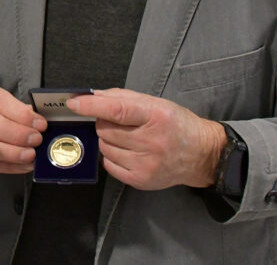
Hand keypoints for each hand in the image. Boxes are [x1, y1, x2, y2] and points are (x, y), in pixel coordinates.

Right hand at [0, 84, 46, 176]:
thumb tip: (41, 124)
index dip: (21, 115)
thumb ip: (23, 112)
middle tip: (36, 140)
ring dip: (12, 153)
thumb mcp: (9, 105)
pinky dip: (9, 167)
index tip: (40, 124)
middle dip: (17, 134)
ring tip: (31, 155)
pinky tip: (24, 165)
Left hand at [67, 88, 225, 190]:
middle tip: (121, 123)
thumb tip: (93, 96)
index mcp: (156, 116)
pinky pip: (109, 165)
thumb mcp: (156, 103)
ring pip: (104, 147)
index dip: (92, 105)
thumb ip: (123, 98)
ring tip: (128, 138)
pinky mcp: (140, 180)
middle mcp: (151, 141)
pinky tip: (129, 152)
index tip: (74, 103)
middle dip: (105, 123)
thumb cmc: (177, 125)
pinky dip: (112, 156)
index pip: (117, 110)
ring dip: (108, 140)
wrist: (202, 155)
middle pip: (105, 129)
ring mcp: (145, 164)